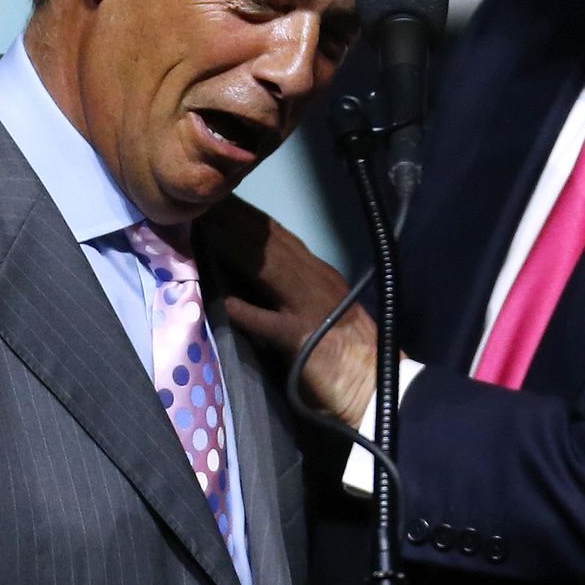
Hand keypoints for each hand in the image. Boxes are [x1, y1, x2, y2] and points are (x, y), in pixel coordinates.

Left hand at [201, 196, 376, 424]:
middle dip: (237, 218)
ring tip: (206, 228)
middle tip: (206, 197)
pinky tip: (226, 303)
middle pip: (271, 242)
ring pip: (270, 269)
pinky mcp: (305, 339)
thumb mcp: (315, 313)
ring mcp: (311, 308)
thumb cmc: (344, 357)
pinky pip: (272, 324)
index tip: (220, 199)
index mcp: (318, 276)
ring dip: (236, 246)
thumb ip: (286, 295)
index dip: (248, 217)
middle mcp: (316, 281)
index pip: (278, 238)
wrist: (378, 387)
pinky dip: (249, 312)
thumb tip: (242, 285)